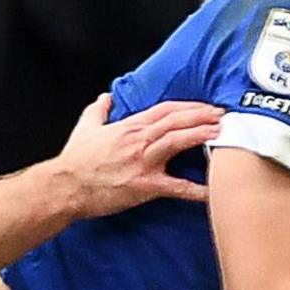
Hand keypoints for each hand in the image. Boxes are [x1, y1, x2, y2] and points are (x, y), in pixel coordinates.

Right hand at [55, 97, 220, 216]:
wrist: (65, 186)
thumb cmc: (75, 161)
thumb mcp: (85, 128)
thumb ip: (98, 111)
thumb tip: (105, 98)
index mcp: (129, 126)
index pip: (165, 110)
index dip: (188, 107)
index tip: (205, 107)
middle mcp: (139, 140)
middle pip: (177, 121)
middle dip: (203, 116)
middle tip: (224, 116)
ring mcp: (143, 161)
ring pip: (178, 142)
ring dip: (202, 135)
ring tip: (223, 133)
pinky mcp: (145, 185)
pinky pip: (176, 187)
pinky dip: (196, 190)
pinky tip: (213, 191)